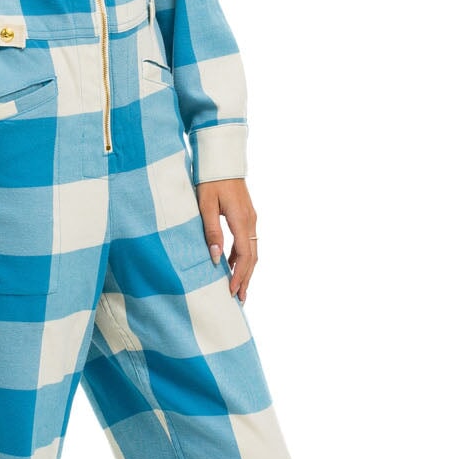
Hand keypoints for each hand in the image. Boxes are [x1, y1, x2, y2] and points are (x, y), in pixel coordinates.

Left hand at [195, 178, 257, 301]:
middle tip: (240, 298)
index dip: (239, 275)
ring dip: (246, 270)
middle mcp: (250, 221)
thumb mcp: (205, 205)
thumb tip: (214, 257)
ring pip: (253, 250)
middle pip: (253, 256)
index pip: (245, 255)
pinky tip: (234, 265)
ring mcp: (250, 218)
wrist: (221, 160)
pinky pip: (248, 241)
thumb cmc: (210, 180)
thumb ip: (211, 231)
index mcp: (241, 220)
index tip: (233, 291)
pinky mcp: (246, 215)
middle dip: (246, 278)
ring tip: (239, 287)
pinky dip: (243, 257)